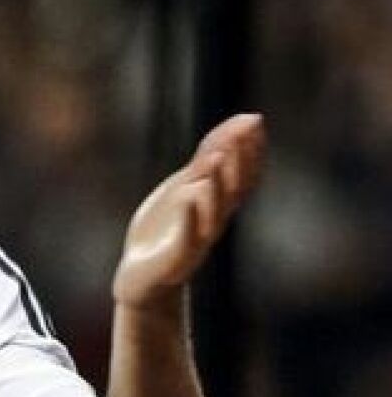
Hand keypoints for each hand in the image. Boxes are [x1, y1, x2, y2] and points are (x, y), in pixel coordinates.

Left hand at [113, 113, 265, 309]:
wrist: (143, 276)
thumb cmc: (166, 228)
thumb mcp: (185, 186)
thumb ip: (206, 160)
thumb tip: (236, 124)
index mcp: (217, 202)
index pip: (242, 174)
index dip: (250, 148)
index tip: (255, 120)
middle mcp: (214, 219)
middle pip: (233, 188)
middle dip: (239, 159)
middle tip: (245, 130)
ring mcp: (197, 238)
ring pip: (213, 210)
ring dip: (215, 184)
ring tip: (214, 156)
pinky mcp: (177, 256)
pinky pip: (186, 236)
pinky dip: (189, 217)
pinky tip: (189, 199)